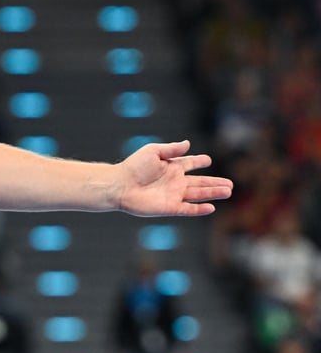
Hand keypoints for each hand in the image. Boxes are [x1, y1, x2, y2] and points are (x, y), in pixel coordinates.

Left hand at [117, 140, 232, 216]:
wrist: (120, 185)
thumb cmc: (134, 167)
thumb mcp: (153, 152)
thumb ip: (172, 149)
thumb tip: (188, 143)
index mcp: (171, 166)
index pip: (190, 163)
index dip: (199, 161)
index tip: (207, 160)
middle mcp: (174, 181)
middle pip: (200, 182)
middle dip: (215, 183)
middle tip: (231, 184)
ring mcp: (173, 195)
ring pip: (198, 195)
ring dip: (213, 193)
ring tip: (228, 191)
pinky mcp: (169, 207)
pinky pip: (187, 209)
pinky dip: (199, 209)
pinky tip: (211, 207)